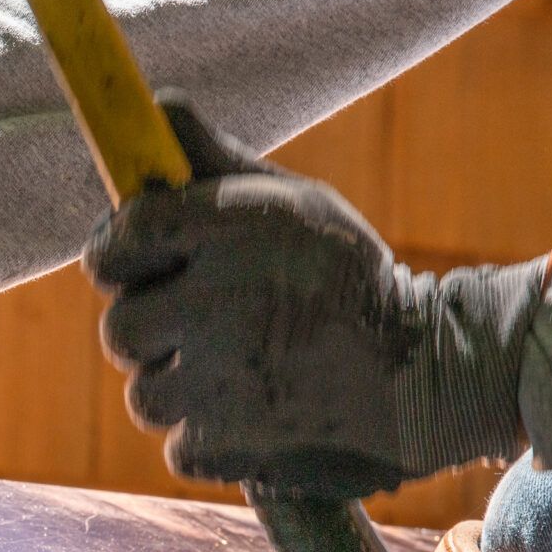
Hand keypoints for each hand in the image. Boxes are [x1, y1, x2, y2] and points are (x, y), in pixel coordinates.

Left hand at [84, 101, 550, 497]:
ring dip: (181, 389)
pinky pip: (179, 445)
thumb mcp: (296, 205)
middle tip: (201, 327)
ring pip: (145, 393)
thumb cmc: (349, 280)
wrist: (432, 374)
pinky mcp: (228, 442)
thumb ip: (217, 164)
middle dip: (150, 330)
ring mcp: (220, 379)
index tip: (136, 262)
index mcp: (232, 229)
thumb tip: (158, 106)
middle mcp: (218, 300)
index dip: (119, 252)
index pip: (123, 235)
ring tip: (242, 373)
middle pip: (120, 327)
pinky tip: (257, 414)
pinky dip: (210, 439)